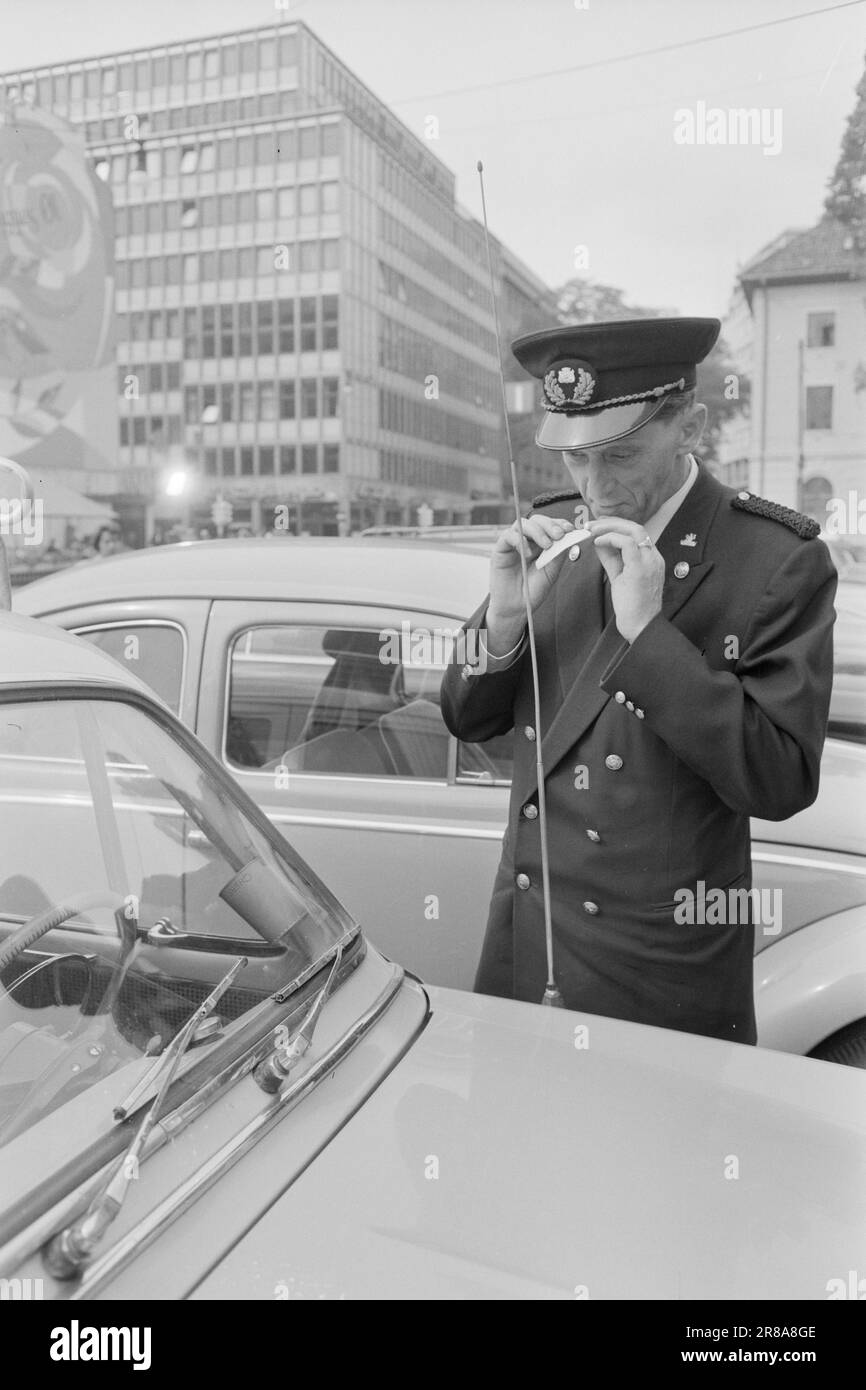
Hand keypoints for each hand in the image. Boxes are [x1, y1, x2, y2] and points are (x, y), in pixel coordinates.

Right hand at [486, 514, 574, 653]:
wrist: (516, 608)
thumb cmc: (533, 590)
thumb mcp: (551, 572)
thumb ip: (558, 555)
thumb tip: (569, 537)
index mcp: (541, 543)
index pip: (550, 525)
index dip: (560, 523)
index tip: (569, 529)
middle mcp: (527, 540)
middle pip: (537, 520)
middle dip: (550, 525)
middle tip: (559, 535)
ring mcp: (513, 543)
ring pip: (523, 524)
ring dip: (537, 531)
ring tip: (546, 545)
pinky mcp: (500, 549)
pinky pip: (508, 536)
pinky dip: (519, 540)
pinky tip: (528, 553)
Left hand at [589, 518, 664, 642]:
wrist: (641, 627)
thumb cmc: (632, 607)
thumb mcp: (619, 577)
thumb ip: (611, 559)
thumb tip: (599, 542)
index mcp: (651, 558)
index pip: (635, 533)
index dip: (615, 527)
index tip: (597, 528)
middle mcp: (654, 557)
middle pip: (635, 526)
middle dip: (611, 522)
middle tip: (591, 524)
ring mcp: (650, 561)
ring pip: (633, 530)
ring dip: (609, 527)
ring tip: (592, 530)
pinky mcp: (641, 568)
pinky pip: (627, 543)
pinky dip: (610, 538)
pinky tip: (598, 542)